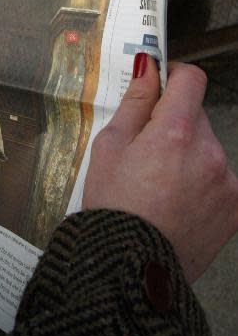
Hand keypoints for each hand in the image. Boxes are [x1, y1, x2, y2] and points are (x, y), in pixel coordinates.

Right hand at [83, 55, 237, 281]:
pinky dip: (200, 180)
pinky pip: (218, 176)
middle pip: (195, 115)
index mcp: (176, 132)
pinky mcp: (234, 206)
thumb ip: (135, 102)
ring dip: (187, 153)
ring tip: (157, 183)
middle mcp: (209, 152)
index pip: (191, 79)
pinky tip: (174, 200)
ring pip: (206, 146)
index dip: (174, 76)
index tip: (160, 85)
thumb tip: (148, 67)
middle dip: (173, 123)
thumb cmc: (114, 206)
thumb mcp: (109, 146)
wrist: (130, 268)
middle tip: (144, 149)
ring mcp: (226, 181)